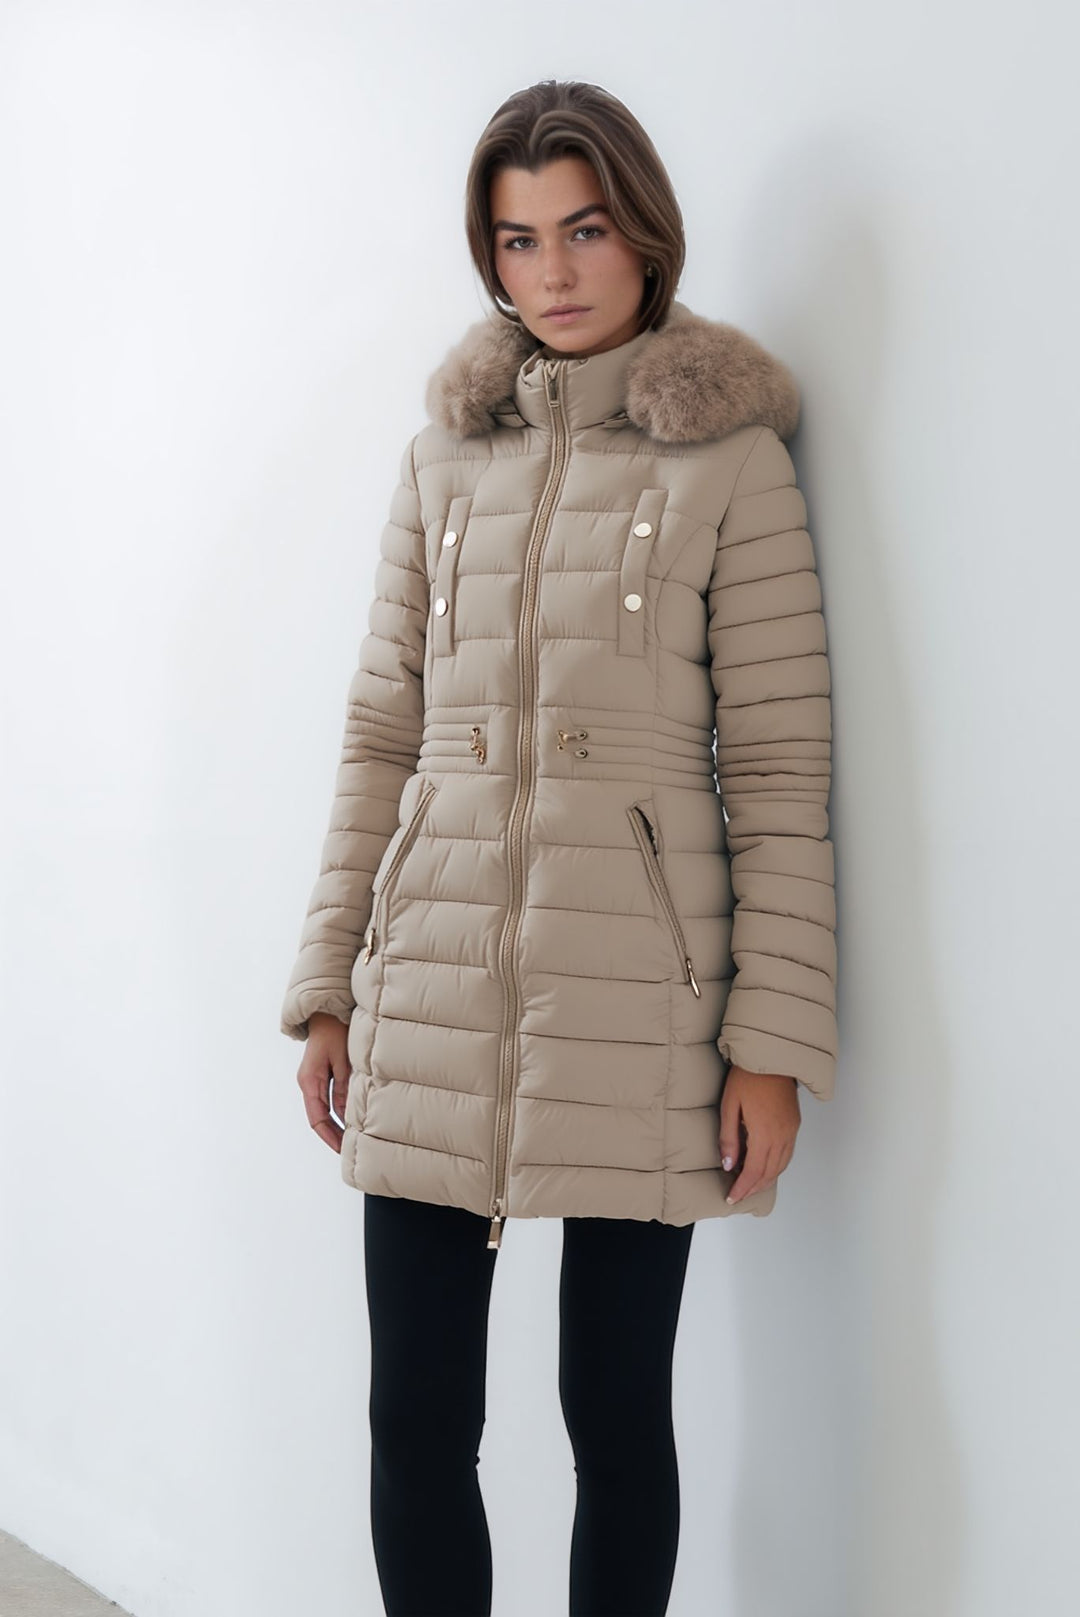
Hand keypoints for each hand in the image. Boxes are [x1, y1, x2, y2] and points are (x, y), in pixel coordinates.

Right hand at [297, 1012, 351, 1151]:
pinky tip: (350, 1118)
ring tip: (352, 1140)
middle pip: (319, 1118)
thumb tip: (346, 1113)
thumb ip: (344, 1086)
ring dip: (336, 1124)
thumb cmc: (335, 1031)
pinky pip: (328, 1099)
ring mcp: (313, 1080)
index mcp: (310, 1081)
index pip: (317, 1118)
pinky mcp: (321, 1075)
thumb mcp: (343, 1060)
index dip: (329, 1136)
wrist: (327, 1012)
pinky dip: (338, 1111)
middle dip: (333, 1135)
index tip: (341, 1150)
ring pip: (323, 1110)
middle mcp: (308, 1083)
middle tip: (349, 1151)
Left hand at [719, 1064, 800, 1204]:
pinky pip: (787, 1154)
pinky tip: (764, 1166)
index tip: (731, 1197)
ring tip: (749, 1185)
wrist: (771, 1056)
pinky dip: (776, 1166)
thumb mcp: (730, 1106)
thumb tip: (728, 1165)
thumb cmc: (747, 1076)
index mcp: (764, 1133)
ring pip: (780, 1166)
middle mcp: (782, 1136)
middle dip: (753, 1188)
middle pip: (769, 1173)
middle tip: (738, 1194)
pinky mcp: (794, 1124)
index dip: (742, 1188)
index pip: (753, 1172)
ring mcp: (791, 1130)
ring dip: (766, 1179)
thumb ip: (729, 1138)